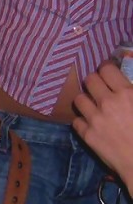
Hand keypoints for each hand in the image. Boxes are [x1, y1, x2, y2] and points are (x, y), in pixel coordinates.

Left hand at [73, 62, 132, 185]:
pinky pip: (76, 120)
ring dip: (86, 100)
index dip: (106, 68)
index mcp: (127, 93)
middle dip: (94, 82)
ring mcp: (94, 119)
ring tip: (93, 105)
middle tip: (100, 88)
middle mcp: (107, 103)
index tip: (108, 72)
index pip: (106, 69)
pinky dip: (83, 121)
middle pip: (89, 80)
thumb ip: (132, 92)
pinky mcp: (87, 135)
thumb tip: (126, 87)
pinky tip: (91, 124)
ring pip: (78, 99)